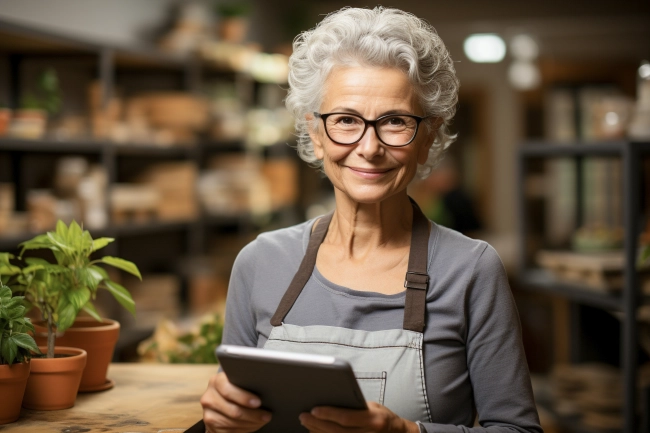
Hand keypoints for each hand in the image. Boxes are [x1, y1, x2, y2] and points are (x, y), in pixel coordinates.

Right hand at [200, 371, 271, 432]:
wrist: (218, 400)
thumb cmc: (234, 388)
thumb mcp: (236, 381)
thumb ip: (244, 382)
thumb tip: (264, 388)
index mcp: (216, 382)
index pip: (229, 390)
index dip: (244, 397)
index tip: (258, 402)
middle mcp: (209, 398)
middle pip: (233, 410)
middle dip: (253, 415)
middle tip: (267, 415)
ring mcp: (208, 414)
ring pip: (233, 423)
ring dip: (252, 423)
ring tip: (263, 420)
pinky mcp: (211, 427)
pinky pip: (230, 431)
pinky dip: (245, 429)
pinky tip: (254, 425)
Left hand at [298, 401, 419, 432]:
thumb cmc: (383, 417)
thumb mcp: (372, 407)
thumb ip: (354, 406)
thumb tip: (331, 398)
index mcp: (373, 420)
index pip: (346, 418)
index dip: (328, 414)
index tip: (313, 409)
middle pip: (336, 431)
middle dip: (317, 423)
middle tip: (303, 415)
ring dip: (317, 431)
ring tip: (305, 422)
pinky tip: (315, 432)